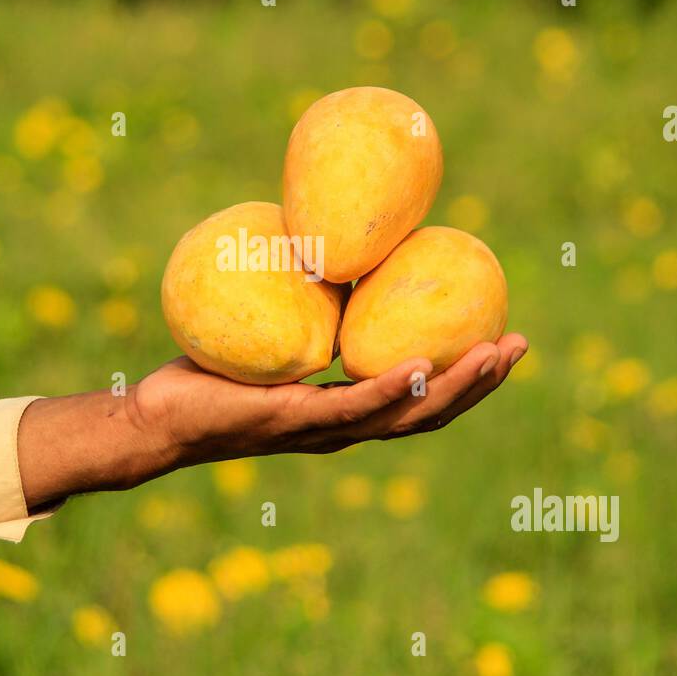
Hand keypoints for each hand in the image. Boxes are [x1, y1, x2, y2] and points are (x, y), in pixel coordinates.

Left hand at [18, 335, 526, 505]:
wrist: (156, 415)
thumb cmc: (210, 371)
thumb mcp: (272, 329)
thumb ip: (306, 303)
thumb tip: (328, 246)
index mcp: (343, 407)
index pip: (419, 396)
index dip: (465, 374)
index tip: (502, 337)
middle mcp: (342, 425)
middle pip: (430, 412)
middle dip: (480, 382)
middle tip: (519, 343)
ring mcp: (321, 429)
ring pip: (406, 415)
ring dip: (455, 387)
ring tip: (495, 354)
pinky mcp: (291, 421)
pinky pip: (351, 406)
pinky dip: (390, 388)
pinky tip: (422, 366)